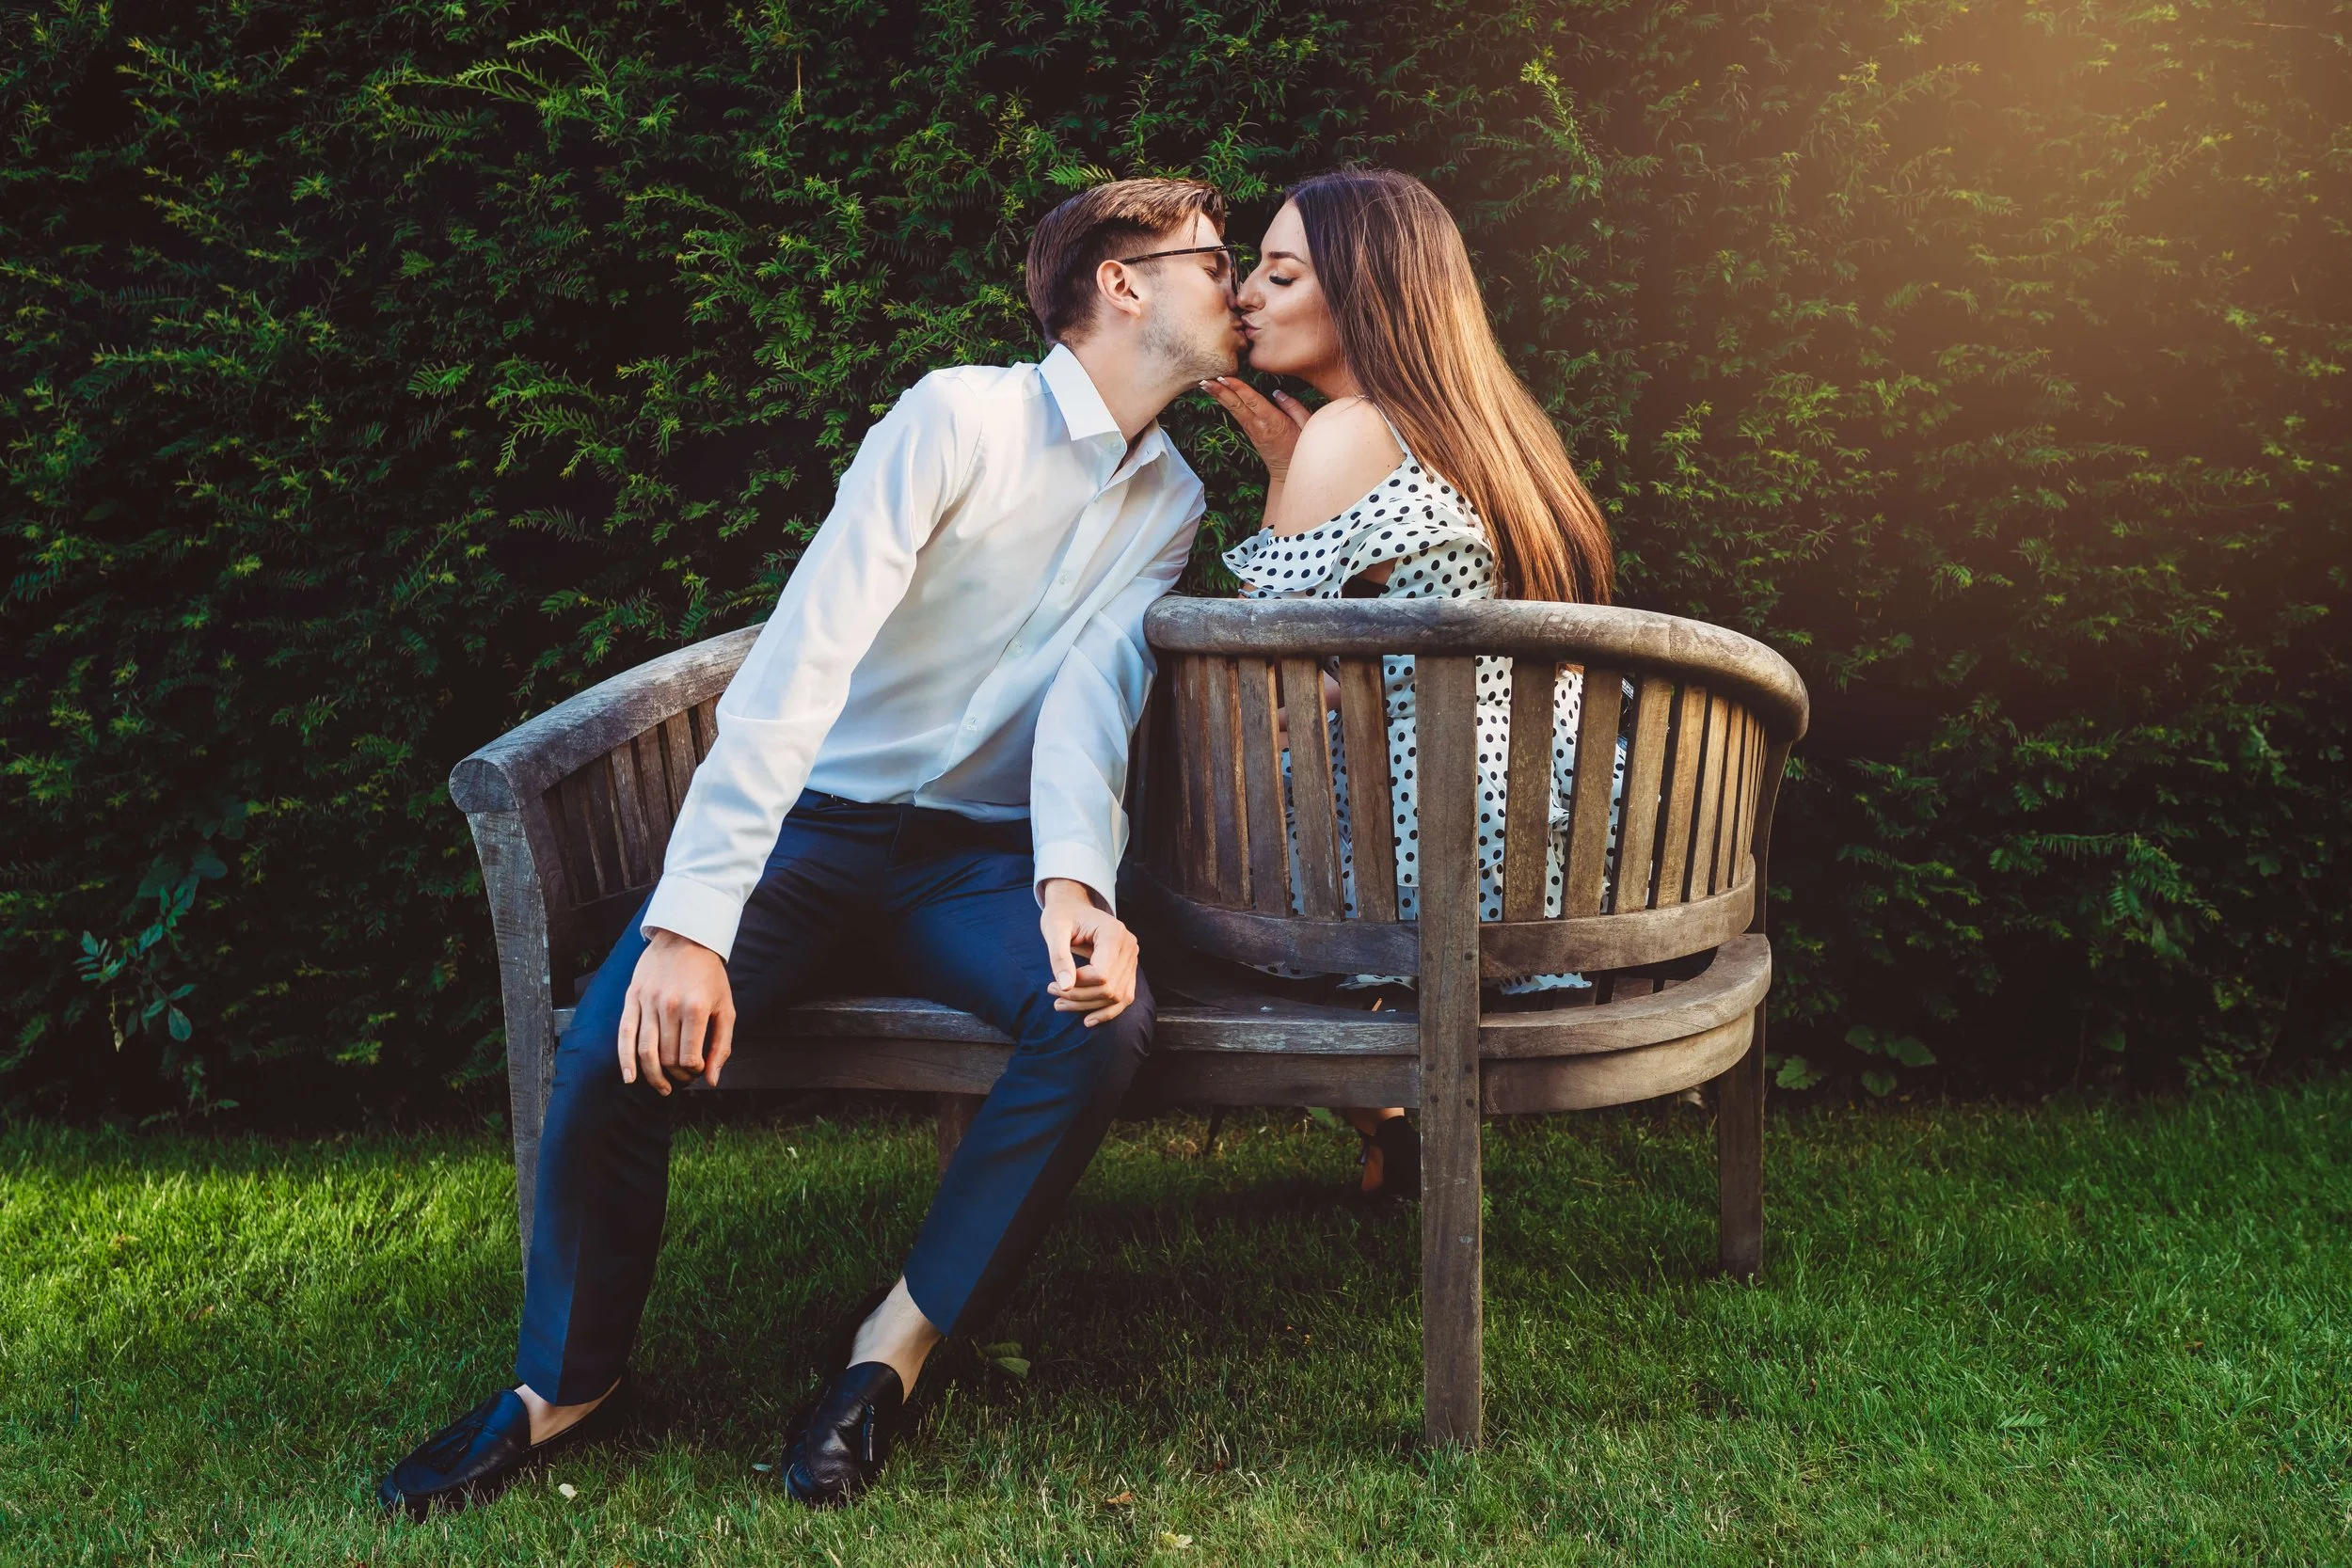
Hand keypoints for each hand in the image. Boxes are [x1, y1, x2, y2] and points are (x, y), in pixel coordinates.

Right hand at [617, 928, 735, 1094]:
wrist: (685, 937)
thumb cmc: (709, 976)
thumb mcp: (726, 1007)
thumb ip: (722, 1045)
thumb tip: (712, 1079)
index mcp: (695, 1009)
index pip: (690, 1058)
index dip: (694, 1071)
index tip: (698, 1069)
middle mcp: (669, 1006)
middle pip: (667, 1058)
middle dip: (676, 1075)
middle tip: (683, 1077)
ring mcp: (647, 1002)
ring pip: (646, 1051)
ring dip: (653, 1076)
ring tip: (662, 1087)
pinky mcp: (632, 998)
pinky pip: (625, 1034)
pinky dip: (625, 1060)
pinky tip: (630, 1077)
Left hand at [1038, 878, 1140, 1027]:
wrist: (1073, 907)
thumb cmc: (1062, 916)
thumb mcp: (1054, 930)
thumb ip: (1059, 957)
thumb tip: (1065, 987)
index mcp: (1114, 933)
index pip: (1101, 974)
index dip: (1078, 985)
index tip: (1054, 982)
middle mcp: (1129, 946)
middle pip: (1110, 988)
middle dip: (1079, 997)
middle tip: (1052, 992)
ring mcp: (1132, 958)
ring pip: (1117, 997)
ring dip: (1089, 1007)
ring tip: (1060, 1004)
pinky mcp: (1129, 969)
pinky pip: (1124, 997)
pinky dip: (1107, 1011)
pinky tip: (1088, 1020)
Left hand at [1201, 375, 1309, 479]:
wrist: (1288, 473)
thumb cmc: (1301, 449)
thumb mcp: (1307, 426)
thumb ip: (1293, 407)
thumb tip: (1277, 393)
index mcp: (1273, 422)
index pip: (1252, 401)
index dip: (1237, 388)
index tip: (1224, 378)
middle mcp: (1258, 426)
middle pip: (1236, 405)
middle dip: (1220, 391)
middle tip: (1205, 379)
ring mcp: (1252, 431)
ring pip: (1233, 410)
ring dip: (1219, 396)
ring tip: (1205, 384)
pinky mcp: (1250, 433)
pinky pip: (1237, 414)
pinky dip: (1226, 403)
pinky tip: (1218, 394)